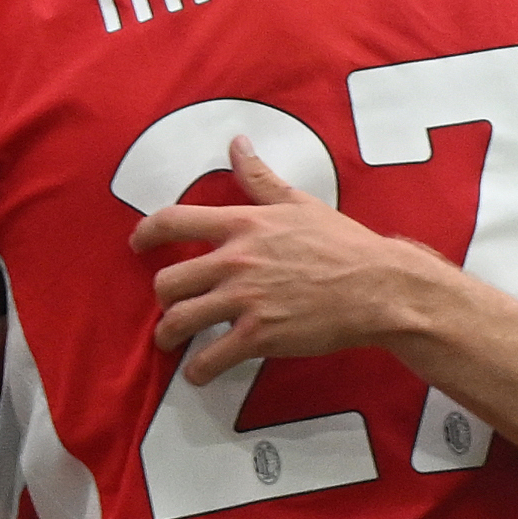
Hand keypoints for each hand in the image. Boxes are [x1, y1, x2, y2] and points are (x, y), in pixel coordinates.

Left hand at [141, 136, 453, 379]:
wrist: (378, 287)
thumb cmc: (344, 245)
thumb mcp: (299, 203)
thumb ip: (260, 178)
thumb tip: (237, 144)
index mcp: (242, 224)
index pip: (173, 221)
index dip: (146, 234)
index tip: (138, 245)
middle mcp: (235, 261)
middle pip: (168, 280)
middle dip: (164, 297)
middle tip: (171, 305)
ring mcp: (245, 300)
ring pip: (180, 320)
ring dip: (168, 335)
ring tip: (171, 341)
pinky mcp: (260, 336)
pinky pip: (212, 357)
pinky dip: (199, 370)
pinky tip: (199, 374)